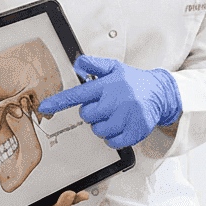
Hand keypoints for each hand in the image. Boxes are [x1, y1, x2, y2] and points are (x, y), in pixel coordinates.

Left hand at [37, 56, 181, 148]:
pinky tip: (121, 125)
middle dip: (93, 112)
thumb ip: (94, 65)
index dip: (59, 101)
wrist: (160, 93)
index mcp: (109, 84)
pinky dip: (113, 137)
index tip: (44, 107)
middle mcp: (117, 100)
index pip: (79, 94)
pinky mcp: (135, 131)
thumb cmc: (133, 81)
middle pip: (87, 116)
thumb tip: (77, 63)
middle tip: (106, 105)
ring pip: (98, 131)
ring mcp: (127, 117)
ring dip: (102, 126)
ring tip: (115, 115)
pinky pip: (112, 142)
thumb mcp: (114, 68)